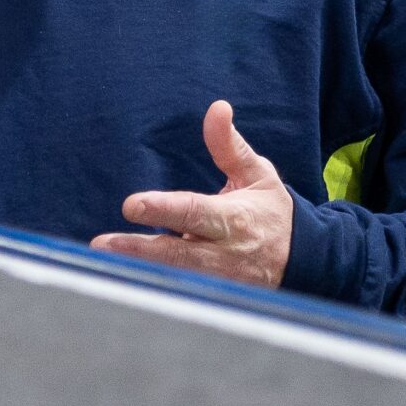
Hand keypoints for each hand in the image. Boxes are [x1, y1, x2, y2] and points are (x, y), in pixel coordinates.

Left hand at [92, 99, 293, 288]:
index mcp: (234, 218)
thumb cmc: (272, 212)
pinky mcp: (213, 297)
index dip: (163, 210)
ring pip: (174, 278)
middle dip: (139, 249)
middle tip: (103, 244)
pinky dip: (152, 288)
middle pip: (177, 253)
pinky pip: (179, 293)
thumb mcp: (257, 173)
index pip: (194, 212)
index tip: (132, 205)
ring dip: (137, 270)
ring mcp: (219, 281)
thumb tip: (216, 108)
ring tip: (102, 262)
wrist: (304, 260)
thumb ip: (229, 145)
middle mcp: (224, 253)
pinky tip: (123, 279)